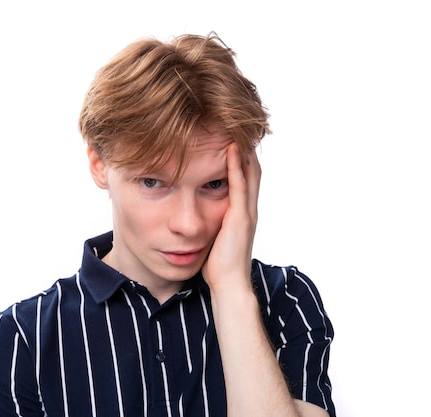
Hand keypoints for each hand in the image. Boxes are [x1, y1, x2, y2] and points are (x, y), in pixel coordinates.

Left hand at [202, 142, 260, 292]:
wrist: (229, 284)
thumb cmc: (219, 265)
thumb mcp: (216, 237)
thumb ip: (213, 222)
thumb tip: (198, 216)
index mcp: (242, 213)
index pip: (245, 178)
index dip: (242, 158)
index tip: (233, 138)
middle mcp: (248, 209)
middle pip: (252, 170)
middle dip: (247, 148)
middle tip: (239, 126)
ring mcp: (246, 212)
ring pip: (250, 173)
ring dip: (244, 150)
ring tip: (237, 128)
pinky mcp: (239, 217)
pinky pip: (238, 185)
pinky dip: (235, 166)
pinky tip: (231, 149)